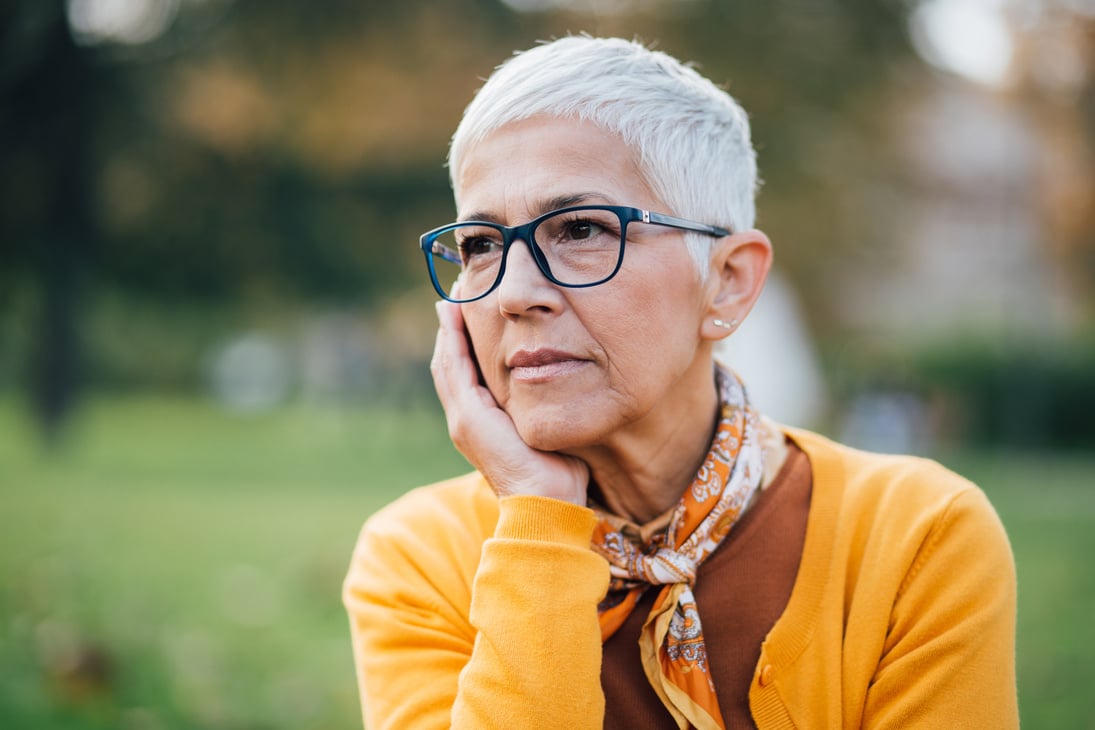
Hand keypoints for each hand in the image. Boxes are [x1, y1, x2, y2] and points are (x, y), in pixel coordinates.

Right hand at [430, 296, 589, 505]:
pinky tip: (453, 314)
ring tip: (453, 297)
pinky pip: (454, 367)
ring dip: (448, 327)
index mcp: (480, 423)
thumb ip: (543, 409)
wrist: (546, 504)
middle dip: (451, 328)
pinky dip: (452, 339)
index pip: (465, 373)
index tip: (469, 311)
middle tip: (456, 294)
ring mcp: (462, 418)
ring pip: (447, 361)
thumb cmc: (556, 475)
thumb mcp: (546, 431)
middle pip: (449, 363)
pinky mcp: (468, 416)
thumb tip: (562, 389)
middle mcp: (464, 420)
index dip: (464, 342)